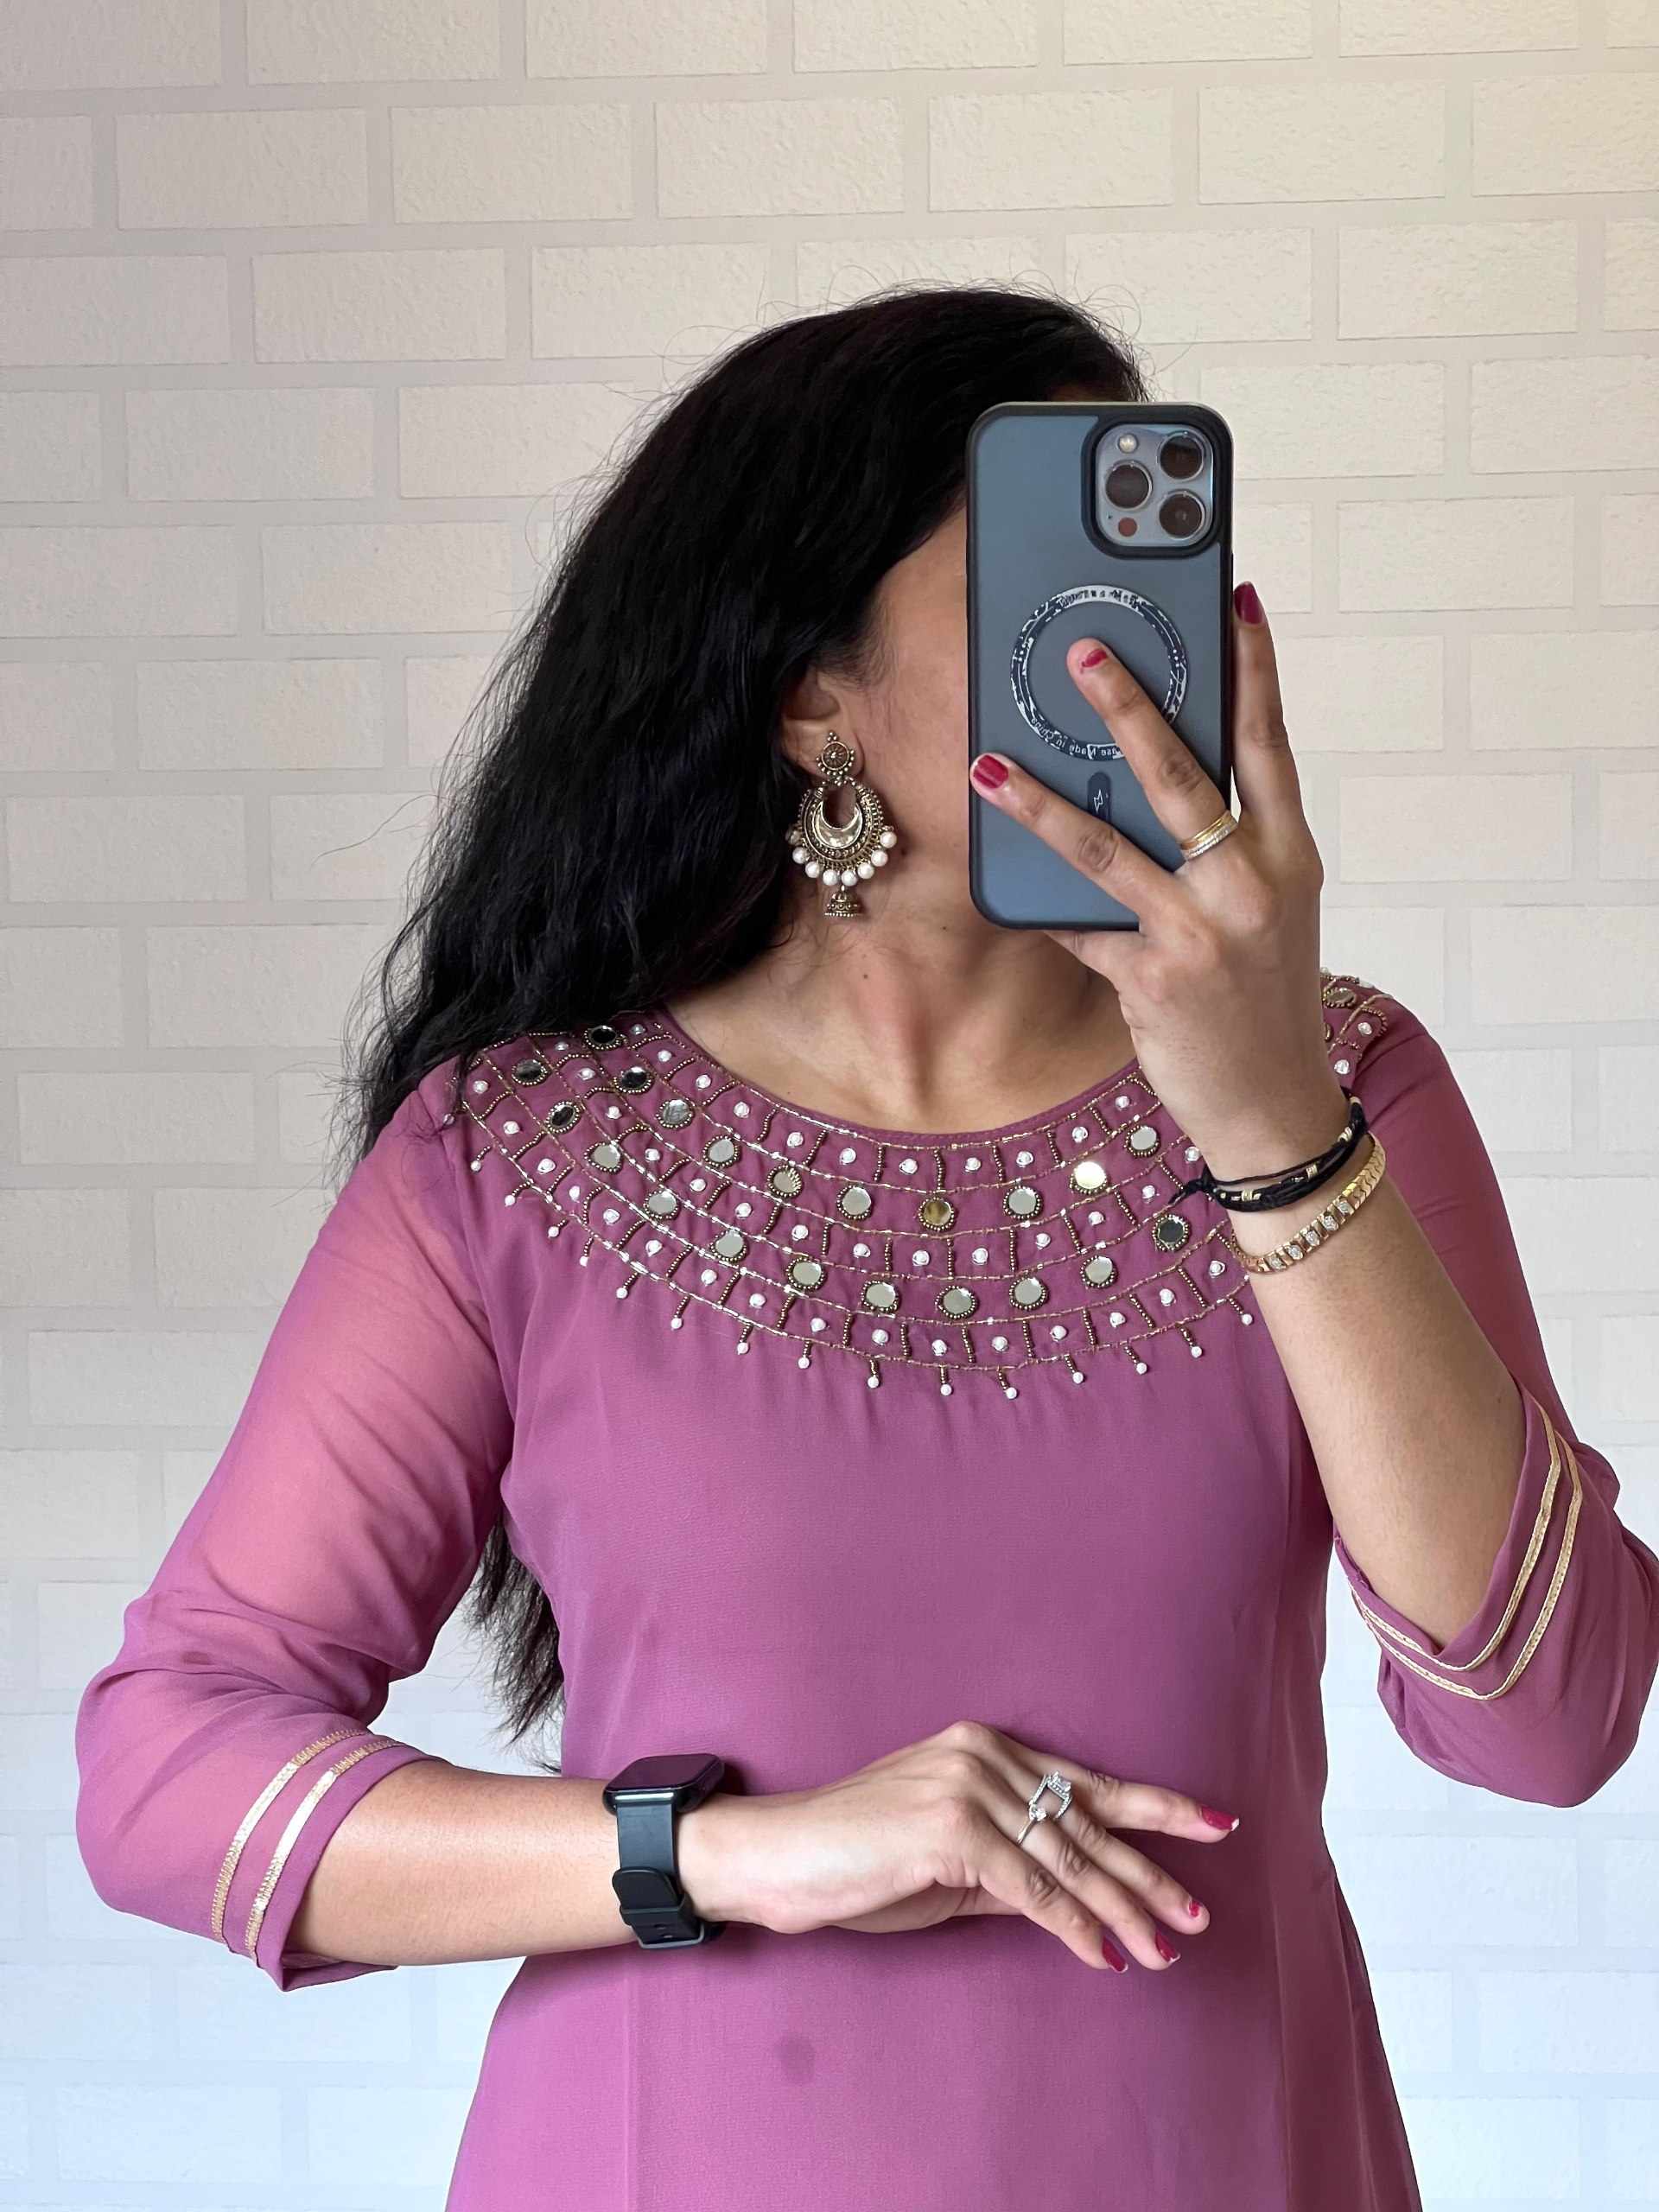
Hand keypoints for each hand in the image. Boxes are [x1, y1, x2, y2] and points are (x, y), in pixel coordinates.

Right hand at [675, 1718, 1238, 1973]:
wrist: (781, 1856)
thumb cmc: (858, 1861)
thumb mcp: (950, 1864)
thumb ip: (1013, 1870)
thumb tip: (1076, 1897)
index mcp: (987, 1748)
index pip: (1086, 1783)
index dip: (1156, 1806)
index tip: (1214, 1824)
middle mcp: (984, 1756)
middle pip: (1086, 1824)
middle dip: (1149, 1874)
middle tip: (1199, 1914)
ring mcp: (967, 1787)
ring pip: (1067, 1859)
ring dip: (1121, 1910)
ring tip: (1167, 1945)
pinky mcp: (950, 1829)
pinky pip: (1029, 1887)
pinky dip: (1072, 1926)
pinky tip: (1105, 1956)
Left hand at [967, 580, 1345, 1180]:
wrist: (1275, 1102)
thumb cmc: (1265, 995)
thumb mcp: (1271, 909)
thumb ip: (1230, 845)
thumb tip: (1159, 776)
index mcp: (1288, 853)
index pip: (1270, 743)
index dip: (1254, 670)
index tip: (1234, 601)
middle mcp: (1251, 883)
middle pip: (1181, 775)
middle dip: (1127, 705)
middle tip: (1082, 650)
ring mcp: (1201, 932)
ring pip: (1107, 848)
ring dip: (1039, 803)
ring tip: (986, 765)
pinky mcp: (1154, 979)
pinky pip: (1079, 926)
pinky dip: (1038, 904)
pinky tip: (995, 878)